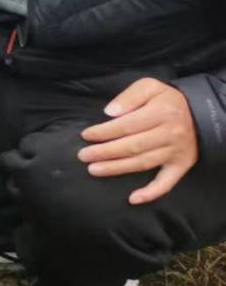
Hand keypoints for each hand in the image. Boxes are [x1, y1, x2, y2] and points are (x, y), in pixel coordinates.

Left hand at [79, 78, 198, 204]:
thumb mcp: (150, 86)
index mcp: (161, 113)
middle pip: (132, 146)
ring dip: (116, 169)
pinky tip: (133, 199)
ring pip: (142, 163)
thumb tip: (110, 112)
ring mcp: (175, 152)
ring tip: (94, 170)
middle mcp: (170, 134)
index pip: (127, 126)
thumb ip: (129, 96)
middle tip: (83, 156)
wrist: (201, 113)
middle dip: (104, 152)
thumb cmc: (167, 99)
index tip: (86, 135)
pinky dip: (151, 193)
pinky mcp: (181, 165)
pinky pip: (167, 182)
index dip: (104, 132)